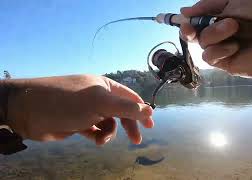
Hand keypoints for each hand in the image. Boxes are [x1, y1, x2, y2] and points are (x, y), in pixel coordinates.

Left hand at [5, 75, 153, 144]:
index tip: (151, 125)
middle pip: (121, 112)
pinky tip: (95, 141)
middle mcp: (97, 97)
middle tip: (137, 140)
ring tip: (101, 140)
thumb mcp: (100, 103)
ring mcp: (87, 110)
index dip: (142, 110)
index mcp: (104, 86)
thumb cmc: (67, 101)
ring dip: (109, 133)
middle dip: (129, 125)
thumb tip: (149, 110)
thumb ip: (126, 107)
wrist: (28, 110)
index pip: (130, 97)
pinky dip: (97, 136)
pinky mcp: (78, 123)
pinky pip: (95, 130)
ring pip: (108, 123)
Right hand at [180, 0, 251, 77]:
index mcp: (221, 16)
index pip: (196, 20)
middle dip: (192, 29)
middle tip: (193, 25)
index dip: (186, 21)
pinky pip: (210, 57)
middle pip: (193, 34)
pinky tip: (235, 46)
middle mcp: (219, 33)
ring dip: (214, 34)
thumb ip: (209, 6)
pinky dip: (219, 49)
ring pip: (201, 45)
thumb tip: (183, 12)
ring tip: (234, 28)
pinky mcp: (227, 63)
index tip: (182, 19)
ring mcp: (223, 48)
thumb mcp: (236, 0)